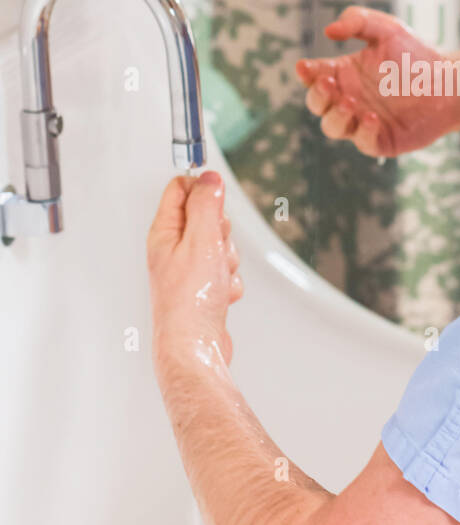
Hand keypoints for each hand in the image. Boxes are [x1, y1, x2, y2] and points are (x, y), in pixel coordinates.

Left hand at [147, 171, 243, 367]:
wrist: (195, 346)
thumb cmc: (190, 299)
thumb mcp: (202, 240)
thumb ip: (206, 204)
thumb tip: (209, 178)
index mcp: (164, 232)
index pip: (179, 189)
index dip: (203, 189)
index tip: (217, 203)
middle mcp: (172, 249)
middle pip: (206, 217)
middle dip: (222, 232)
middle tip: (215, 248)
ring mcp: (187, 270)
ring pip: (220, 246)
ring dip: (228, 259)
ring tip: (217, 277)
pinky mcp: (201, 288)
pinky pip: (225, 271)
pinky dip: (229, 281)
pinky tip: (221, 294)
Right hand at [295, 6, 459, 156]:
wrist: (451, 80)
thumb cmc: (417, 53)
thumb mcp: (387, 28)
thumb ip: (357, 20)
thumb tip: (328, 31)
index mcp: (344, 74)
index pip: (314, 77)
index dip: (306, 74)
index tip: (305, 66)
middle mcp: (349, 100)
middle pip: (317, 105)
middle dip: (317, 96)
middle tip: (329, 84)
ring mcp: (363, 123)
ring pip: (333, 128)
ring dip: (335, 117)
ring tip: (349, 102)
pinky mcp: (383, 140)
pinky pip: (365, 143)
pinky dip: (364, 132)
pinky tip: (372, 116)